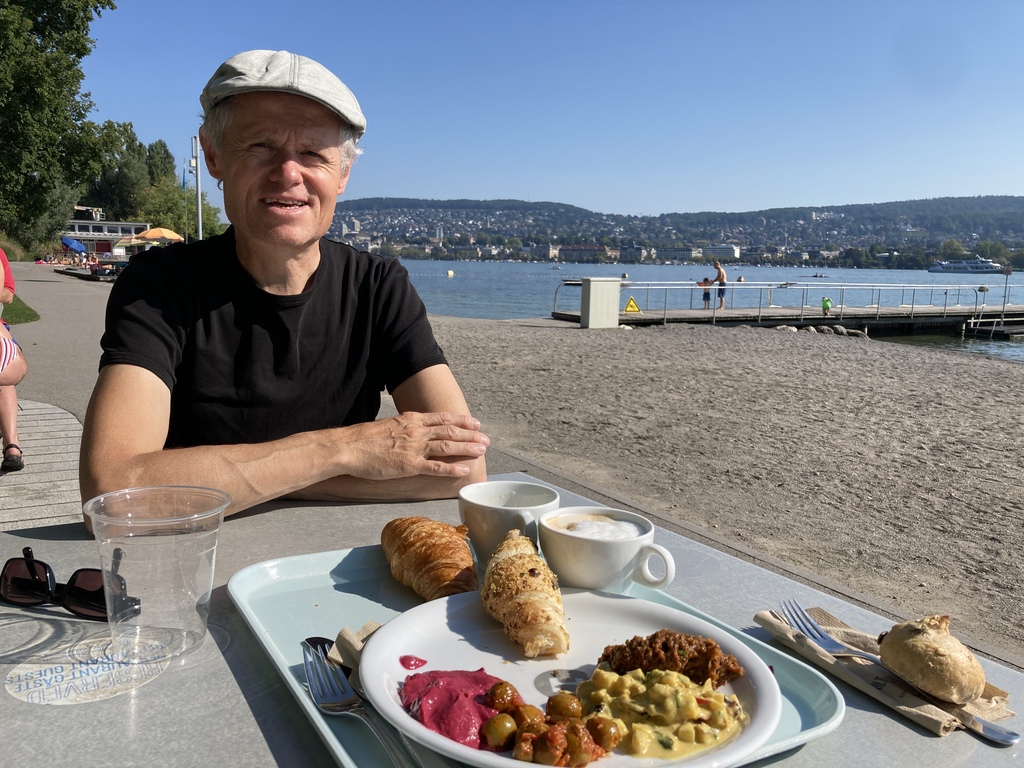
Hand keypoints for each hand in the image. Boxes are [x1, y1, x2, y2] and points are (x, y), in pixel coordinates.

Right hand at [336, 411, 488, 480]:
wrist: (348, 447)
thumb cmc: (364, 439)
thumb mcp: (388, 426)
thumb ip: (404, 428)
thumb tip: (413, 431)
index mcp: (411, 420)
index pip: (442, 418)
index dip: (461, 421)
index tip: (475, 423)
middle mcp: (416, 431)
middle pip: (449, 431)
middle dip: (470, 435)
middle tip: (486, 439)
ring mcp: (413, 448)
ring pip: (447, 446)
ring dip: (467, 447)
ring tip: (482, 450)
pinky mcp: (408, 465)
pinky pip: (435, 466)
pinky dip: (451, 468)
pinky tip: (464, 469)